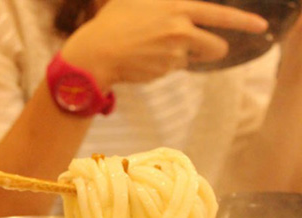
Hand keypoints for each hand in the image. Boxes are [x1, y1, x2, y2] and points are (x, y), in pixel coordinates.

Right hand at [61, 0, 268, 88]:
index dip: (245, 22)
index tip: (261, 27)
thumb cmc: (112, 22)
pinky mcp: (163, 72)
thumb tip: (179, 9)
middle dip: (211, 50)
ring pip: (188, 59)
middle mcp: (180, 31)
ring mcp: (173, 54)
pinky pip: (170, 70)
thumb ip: (161, 2)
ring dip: (177, 57)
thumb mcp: (137, 0)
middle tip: (196, 49)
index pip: (221, 16)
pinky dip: (159, 66)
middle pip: (215, 47)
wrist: (94, 53)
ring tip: (151, 49)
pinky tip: (141, 59)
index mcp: (178, 9)